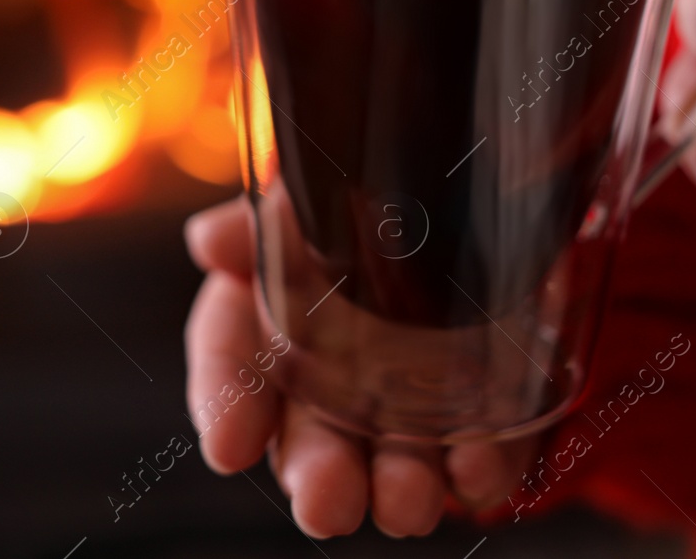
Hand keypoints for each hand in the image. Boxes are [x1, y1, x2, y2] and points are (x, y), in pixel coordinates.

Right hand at [184, 197, 535, 537]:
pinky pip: (477, 453)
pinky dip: (479, 470)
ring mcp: (407, 401)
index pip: (230, 360)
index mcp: (271, 306)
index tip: (227, 448)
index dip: (224, 404)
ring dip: (395, 489)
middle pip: (308, 433)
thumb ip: (264, 220)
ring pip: (389, 461)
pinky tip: (477, 471)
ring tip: (407, 504)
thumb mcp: (320, 191)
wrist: (489, 191)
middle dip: (316, 474)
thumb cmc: (379, 191)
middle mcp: (331, 370)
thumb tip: (206, 243)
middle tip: (325, 504)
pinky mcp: (481, 417)